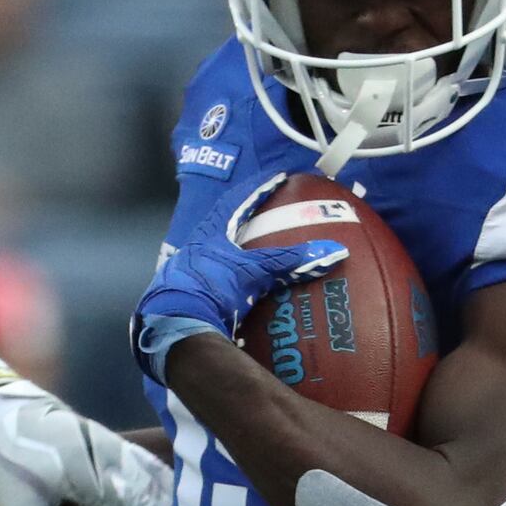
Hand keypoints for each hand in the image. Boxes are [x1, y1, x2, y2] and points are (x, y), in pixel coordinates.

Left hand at [0, 382, 170, 505]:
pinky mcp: (113, 443)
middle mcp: (114, 461)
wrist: (0, 415)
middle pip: (162, 496)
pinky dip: (168, 485)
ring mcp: (116, 448)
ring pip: (161, 478)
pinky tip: (181, 500)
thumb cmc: (10, 470)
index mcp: (96, 480)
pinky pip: (150, 465)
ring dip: (180, 503)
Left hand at [131, 188, 348, 386]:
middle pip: (221, 225)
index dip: (257, 188)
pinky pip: (210, 280)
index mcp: (208, 234)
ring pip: (213, 253)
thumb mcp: (252, 273)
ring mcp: (185, 273)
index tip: (276, 178)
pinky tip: (237, 289)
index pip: (236, 201)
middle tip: (265, 213)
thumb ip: (288, 262)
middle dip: (243, 219)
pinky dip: (227, 279)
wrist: (173, 327)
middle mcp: (194, 248)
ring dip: (233, 251)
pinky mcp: (184, 297)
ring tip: (252, 251)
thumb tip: (332, 252)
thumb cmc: (209, 290)